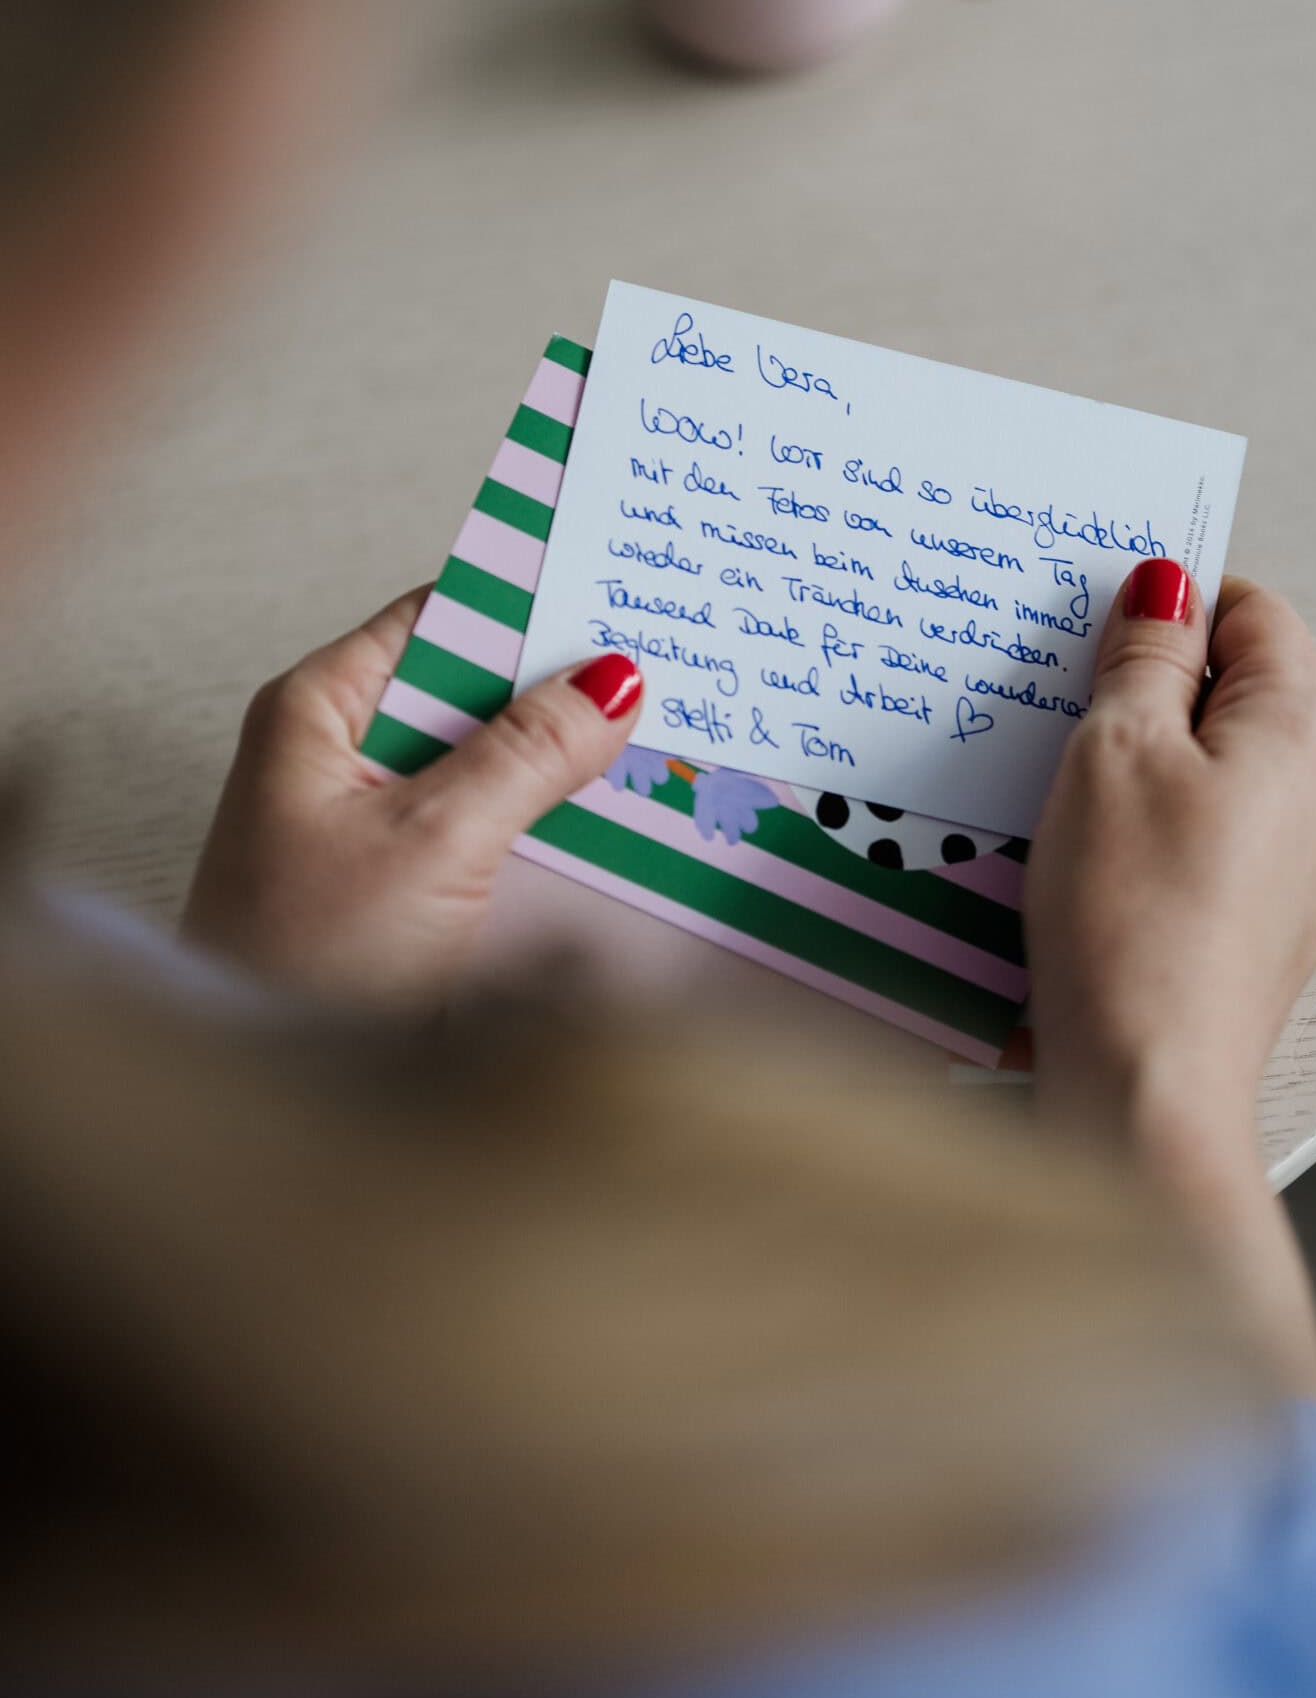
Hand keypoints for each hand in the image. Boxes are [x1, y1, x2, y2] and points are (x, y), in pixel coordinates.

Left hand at [183, 590, 643, 1000]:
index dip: (526, 602)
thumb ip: (527, 751)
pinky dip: (555, 821)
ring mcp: (378, 826)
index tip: (614, 589)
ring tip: (666, 736)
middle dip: (562, 686)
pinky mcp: (411, 889)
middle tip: (666, 664)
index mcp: (319, 711)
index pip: (437, 617)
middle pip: (473, 691)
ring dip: (567, 760)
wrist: (267, 1107)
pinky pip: (498, 830)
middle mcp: (344, 756)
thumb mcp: (433, 839)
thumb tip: (611, 677)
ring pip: (493, 765)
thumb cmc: (307, 964)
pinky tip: (626, 816)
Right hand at [1026, 566, 1315, 1144]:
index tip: (1106, 623)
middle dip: (1160, 684)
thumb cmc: (1133, 918)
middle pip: (1247, 689)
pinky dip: (1162, 825)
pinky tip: (1100, 857)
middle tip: (1072, 705)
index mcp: (1302, 730)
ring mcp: (1305, 864)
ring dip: (1154, 759)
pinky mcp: (1268, 922)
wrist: (1149, 1081)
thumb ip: (1146, 655)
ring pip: (1227, 766)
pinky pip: (1218, 835)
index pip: (1258, 614)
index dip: (1180, 603)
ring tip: (1073, 791)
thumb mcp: (1115, 747)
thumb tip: (1167, 590)